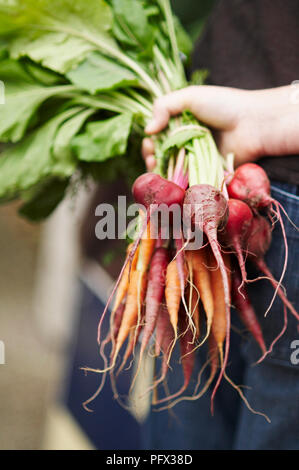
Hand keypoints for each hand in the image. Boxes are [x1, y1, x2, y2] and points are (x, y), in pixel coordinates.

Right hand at [142, 84, 298, 169]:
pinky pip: (185, 182)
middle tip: (152, 156)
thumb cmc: (224, 105)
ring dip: (159, 171)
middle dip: (151, 157)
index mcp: (181, 124)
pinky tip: (168, 181)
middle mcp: (186, 143)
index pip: (157, 137)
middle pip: (160, 155)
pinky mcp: (204, 174)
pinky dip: (174, 183)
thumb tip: (146, 130)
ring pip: (170, 170)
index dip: (149, 142)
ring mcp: (195, 160)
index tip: (149, 143)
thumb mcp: (190, 97)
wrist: (253, 124)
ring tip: (156, 168)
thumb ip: (164, 106)